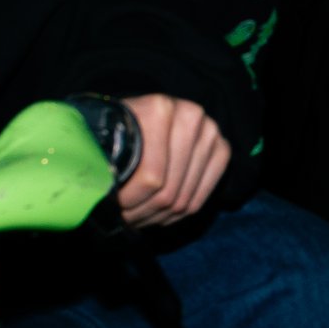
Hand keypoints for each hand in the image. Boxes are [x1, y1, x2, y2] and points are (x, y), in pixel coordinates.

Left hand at [116, 93, 229, 227]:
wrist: (144, 114)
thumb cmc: (121, 129)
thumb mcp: (108, 139)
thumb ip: (107, 165)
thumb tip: (106, 202)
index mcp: (161, 109)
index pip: (150, 177)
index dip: (128, 200)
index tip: (112, 207)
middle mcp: (192, 117)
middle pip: (168, 191)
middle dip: (141, 212)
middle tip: (123, 218)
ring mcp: (211, 135)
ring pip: (183, 200)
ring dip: (156, 216)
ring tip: (137, 217)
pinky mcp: (222, 150)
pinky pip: (199, 200)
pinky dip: (176, 215)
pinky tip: (158, 213)